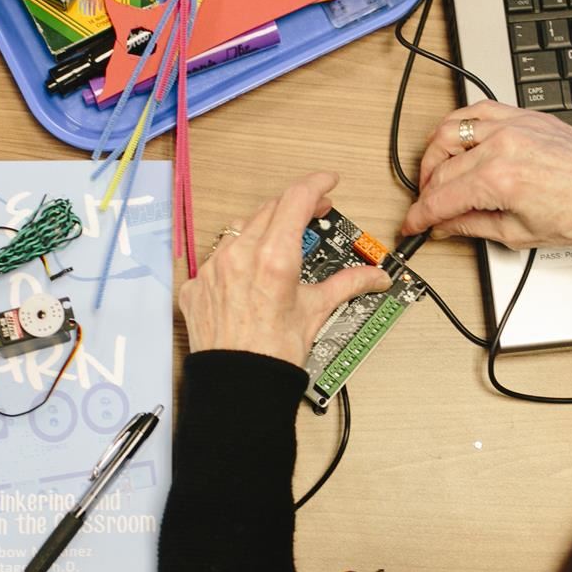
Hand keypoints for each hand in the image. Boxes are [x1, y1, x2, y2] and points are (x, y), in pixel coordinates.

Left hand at [180, 173, 391, 366]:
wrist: (237, 387)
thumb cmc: (274, 355)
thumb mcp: (316, 312)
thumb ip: (347, 285)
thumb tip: (375, 276)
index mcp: (274, 257)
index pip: (297, 199)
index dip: (316, 185)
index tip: (328, 184)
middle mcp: (240, 255)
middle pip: (270, 209)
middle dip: (295, 207)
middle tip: (315, 214)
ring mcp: (213, 269)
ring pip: (240, 230)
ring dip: (263, 228)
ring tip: (280, 243)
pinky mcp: (195, 286)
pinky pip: (216, 259)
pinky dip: (236, 259)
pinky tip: (248, 276)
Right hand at [401, 101, 571, 253]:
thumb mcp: (520, 234)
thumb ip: (474, 226)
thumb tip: (446, 226)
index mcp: (500, 179)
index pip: (441, 197)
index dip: (420, 216)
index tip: (411, 225)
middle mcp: (504, 144)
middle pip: (442, 166)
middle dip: (426, 190)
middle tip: (427, 208)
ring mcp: (516, 124)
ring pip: (451, 129)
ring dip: (435, 153)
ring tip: (437, 175)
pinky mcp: (528, 116)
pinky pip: (480, 110)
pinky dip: (461, 125)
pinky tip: (459, 142)